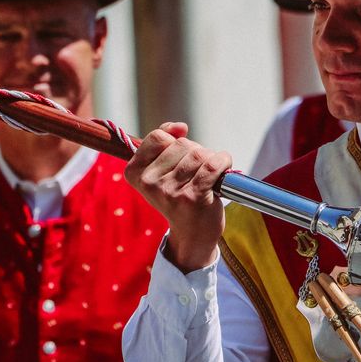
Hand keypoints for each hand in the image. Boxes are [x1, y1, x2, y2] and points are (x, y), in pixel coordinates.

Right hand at [124, 122, 231, 271]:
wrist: (193, 234)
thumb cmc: (180, 197)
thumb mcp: (163, 171)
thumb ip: (165, 143)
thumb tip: (180, 127)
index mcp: (135, 173)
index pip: (157, 137)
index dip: (176, 140)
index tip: (183, 152)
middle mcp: (150, 183)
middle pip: (182, 144)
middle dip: (196, 152)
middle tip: (197, 171)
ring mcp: (171, 192)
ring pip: (199, 154)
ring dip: (211, 158)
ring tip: (210, 174)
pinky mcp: (193, 198)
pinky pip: (212, 165)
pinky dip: (223, 161)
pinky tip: (224, 168)